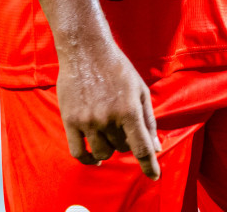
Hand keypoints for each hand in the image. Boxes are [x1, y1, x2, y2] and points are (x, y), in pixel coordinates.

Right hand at [55, 40, 160, 179]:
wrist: (86, 50)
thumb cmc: (117, 68)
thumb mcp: (140, 90)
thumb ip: (149, 120)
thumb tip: (156, 147)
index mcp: (129, 110)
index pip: (141, 148)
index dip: (150, 166)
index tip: (154, 176)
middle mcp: (108, 119)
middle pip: (122, 148)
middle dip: (125, 141)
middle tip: (121, 124)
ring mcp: (88, 121)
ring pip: (102, 153)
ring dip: (109, 148)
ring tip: (108, 134)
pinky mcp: (70, 120)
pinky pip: (78, 152)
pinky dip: (87, 159)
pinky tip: (93, 157)